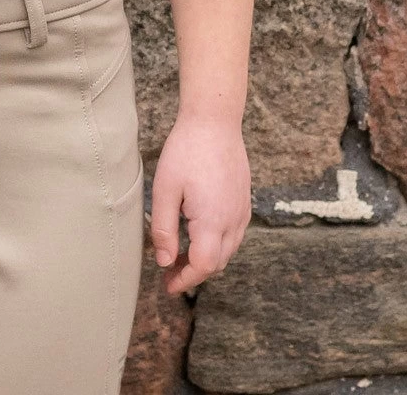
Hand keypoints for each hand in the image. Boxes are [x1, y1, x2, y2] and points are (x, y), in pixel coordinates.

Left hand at [148, 113, 251, 294]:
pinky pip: (233, 233)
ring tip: (179, 254)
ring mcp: (242, 211)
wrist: (215, 120)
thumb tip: (163, 261)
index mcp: (213, 221)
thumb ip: (163, 229)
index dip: (185, 279)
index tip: (168, 285)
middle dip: (193, 272)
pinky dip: (216, 243)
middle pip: (217, 263)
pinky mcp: (243, 200)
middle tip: (168, 271)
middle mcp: (234, 220)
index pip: (203, 266)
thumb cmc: (186, 150)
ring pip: (227, 250)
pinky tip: (197, 233)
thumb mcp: (165, 190)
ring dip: (206, 259)